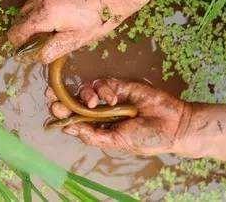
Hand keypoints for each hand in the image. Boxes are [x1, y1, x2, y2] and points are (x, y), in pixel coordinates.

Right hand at [8, 0, 149, 63]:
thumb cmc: (100, 17)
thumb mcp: (77, 39)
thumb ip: (53, 49)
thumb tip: (36, 57)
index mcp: (44, 14)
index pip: (16, 32)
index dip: (20, 44)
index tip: (29, 50)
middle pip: (20, 20)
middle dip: (28, 32)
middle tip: (48, 39)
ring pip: (27, 8)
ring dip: (34, 19)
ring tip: (56, 25)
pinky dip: (41, 7)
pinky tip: (59, 12)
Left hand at [46, 78, 192, 154]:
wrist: (173, 124)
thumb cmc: (146, 138)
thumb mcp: (117, 141)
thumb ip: (94, 135)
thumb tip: (69, 128)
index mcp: (100, 128)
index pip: (75, 120)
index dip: (62, 114)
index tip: (53, 110)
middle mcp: (102, 113)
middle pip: (75, 102)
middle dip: (63, 99)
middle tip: (52, 96)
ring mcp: (111, 98)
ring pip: (87, 90)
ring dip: (85, 95)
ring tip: (94, 103)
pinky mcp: (121, 86)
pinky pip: (103, 83)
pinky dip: (104, 89)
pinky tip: (113, 98)